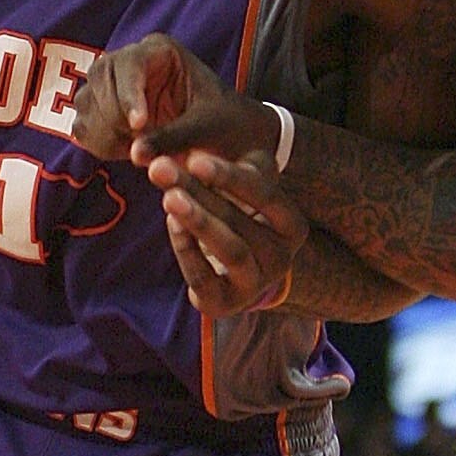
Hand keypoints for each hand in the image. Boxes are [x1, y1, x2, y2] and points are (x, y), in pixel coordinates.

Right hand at [72, 35, 277, 169]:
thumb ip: (174, 138)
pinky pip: (83, 127)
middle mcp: (129, 61)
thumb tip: (136, 155)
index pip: (130, 63)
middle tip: (138, 144)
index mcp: (159, 51)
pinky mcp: (100, 112)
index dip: (129, 95)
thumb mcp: (206, 127)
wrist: (223, 136)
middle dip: (115, 117)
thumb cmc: (223, 123)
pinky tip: (125, 151)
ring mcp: (109, 85)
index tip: (139, 125)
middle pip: (99, 79)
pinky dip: (99, 144)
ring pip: (85, 103)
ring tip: (135, 148)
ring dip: (106, 133)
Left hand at [159, 148, 309, 318]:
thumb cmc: (235, 220)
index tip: (195, 158)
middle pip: (241, 220)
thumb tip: (178, 152)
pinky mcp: (226, 304)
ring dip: (198, 221)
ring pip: (231, 250)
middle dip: (199, 192)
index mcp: (292, 226)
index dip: (229, 176)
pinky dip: (186, 249)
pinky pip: (204, 278)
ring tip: (168, 197)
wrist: (233, 277)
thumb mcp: (235, 191)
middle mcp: (282, 258)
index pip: (266, 195)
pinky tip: (171, 223)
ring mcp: (256, 285)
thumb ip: (215, 171)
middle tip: (163, 170)